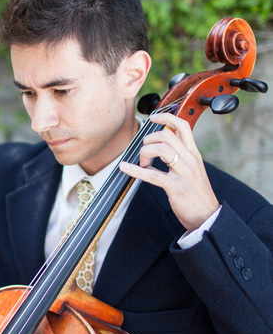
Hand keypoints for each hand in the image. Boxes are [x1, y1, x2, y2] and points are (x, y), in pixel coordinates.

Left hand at [119, 113, 219, 231]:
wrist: (208, 216)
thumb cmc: (196, 194)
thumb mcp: (192, 170)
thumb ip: (179, 158)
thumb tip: (158, 149)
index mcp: (194, 154)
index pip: (182, 126)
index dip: (166, 117)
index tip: (153, 117)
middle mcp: (190, 160)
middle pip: (167, 135)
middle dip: (149, 140)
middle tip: (145, 153)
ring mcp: (184, 173)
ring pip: (161, 149)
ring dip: (145, 153)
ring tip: (143, 163)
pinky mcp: (176, 187)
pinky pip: (153, 175)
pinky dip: (135, 170)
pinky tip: (125, 167)